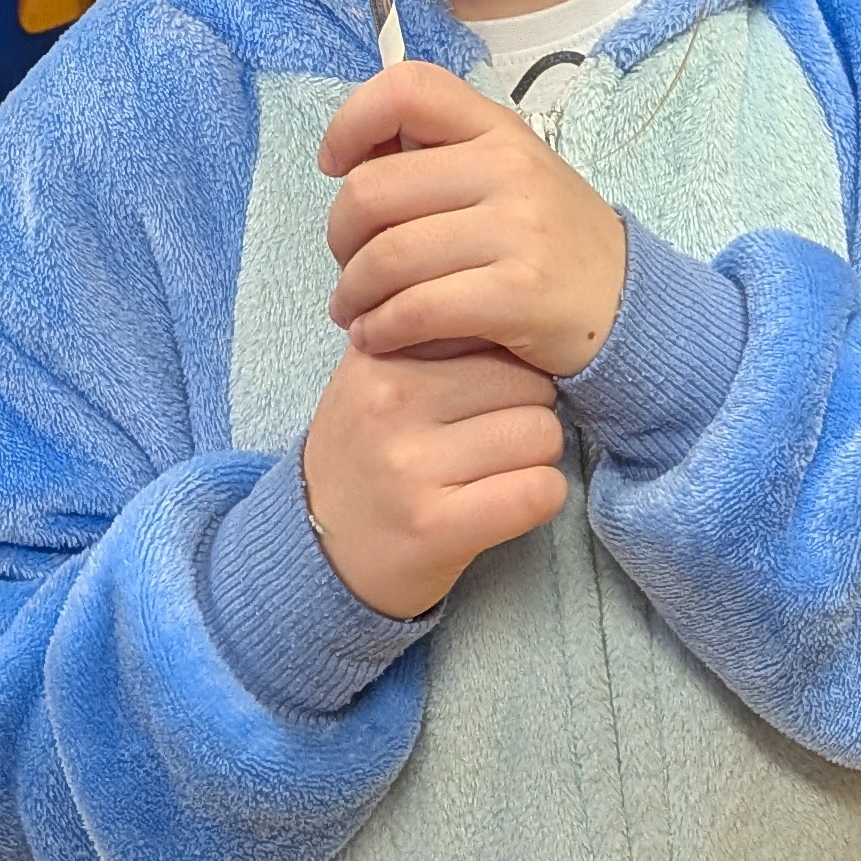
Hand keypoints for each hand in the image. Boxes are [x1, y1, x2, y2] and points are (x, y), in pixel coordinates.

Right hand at [300, 335, 564, 618]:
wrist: (318, 551)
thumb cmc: (368, 456)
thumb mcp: (377, 378)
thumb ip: (432, 337)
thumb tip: (511, 309)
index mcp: (380, 356)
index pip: (493, 330)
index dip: (508, 364)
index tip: (488, 393)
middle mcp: (391, 403)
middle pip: (531, 382)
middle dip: (530, 410)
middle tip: (495, 440)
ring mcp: (410, 467)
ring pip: (543, 434)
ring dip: (537, 457)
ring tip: (498, 471)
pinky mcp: (435, 526)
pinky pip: (539, 491)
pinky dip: (542, 498)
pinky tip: (511, 504)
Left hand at [321, 64, 626, 379]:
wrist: (628, 304)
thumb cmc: (549, 240)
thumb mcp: (509, 176)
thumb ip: (440, 160)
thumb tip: (353, 158)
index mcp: (498, 130)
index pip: (408, 88)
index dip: (351, 120)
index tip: (335, 165)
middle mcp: (509, 168)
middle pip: (372, 189)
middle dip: (339, 236)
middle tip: (348, 267)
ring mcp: (518, 230)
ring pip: (386, 257)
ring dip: (352, 294)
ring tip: (354, 312)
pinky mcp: (519, 294)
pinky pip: (417, 309)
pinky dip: (381, 330)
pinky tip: (378, 338)